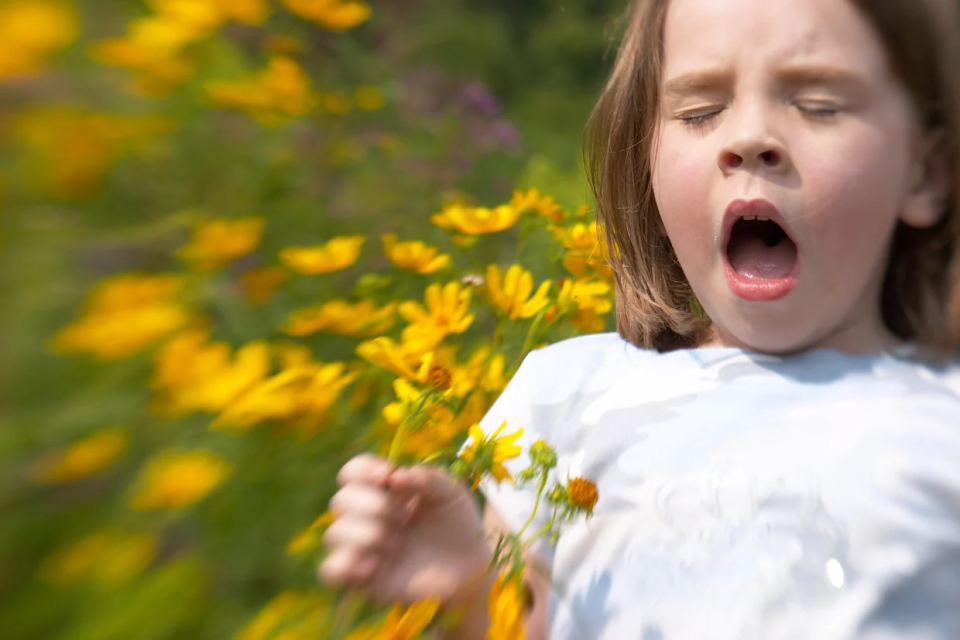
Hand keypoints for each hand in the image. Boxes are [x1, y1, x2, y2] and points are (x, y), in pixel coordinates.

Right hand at [319, 454, 491, 605]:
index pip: (352, 472)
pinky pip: (331, 569)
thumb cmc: (458, 524)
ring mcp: (362, 547)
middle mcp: (367, 516)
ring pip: (334, 533)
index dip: (362, 469)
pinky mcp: (362, 578)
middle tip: (404, 517)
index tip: (387, 476)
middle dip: (373, 504)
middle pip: (340, 500)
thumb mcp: (452, 493)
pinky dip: (346, 564)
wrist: (470, 567)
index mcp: (384, 490)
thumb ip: (428, 477)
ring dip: (367, 533)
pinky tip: (374, 565)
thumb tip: (394, 477)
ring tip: (397, 543)